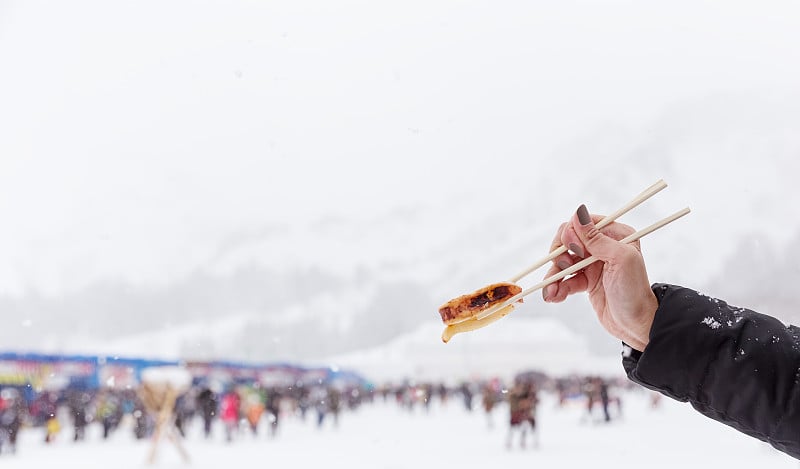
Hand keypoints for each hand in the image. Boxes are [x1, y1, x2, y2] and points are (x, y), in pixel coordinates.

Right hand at [541, 204, 657, 350]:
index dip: (572, 235)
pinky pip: (564, 279)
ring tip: (551, 291)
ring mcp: (592, 264)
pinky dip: (557, 287)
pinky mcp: (586, 281)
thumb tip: (577, 214)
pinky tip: (553, 297)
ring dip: (554, 275)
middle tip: (563, 268)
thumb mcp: (619, 259)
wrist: (636, 325)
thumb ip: (596, 238)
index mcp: (615, 235)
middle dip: (560, 255)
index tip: (573, 250)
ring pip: (562, 261)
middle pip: (568, 241)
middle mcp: (603, 246)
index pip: (583, 224)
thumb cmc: (634, 291)